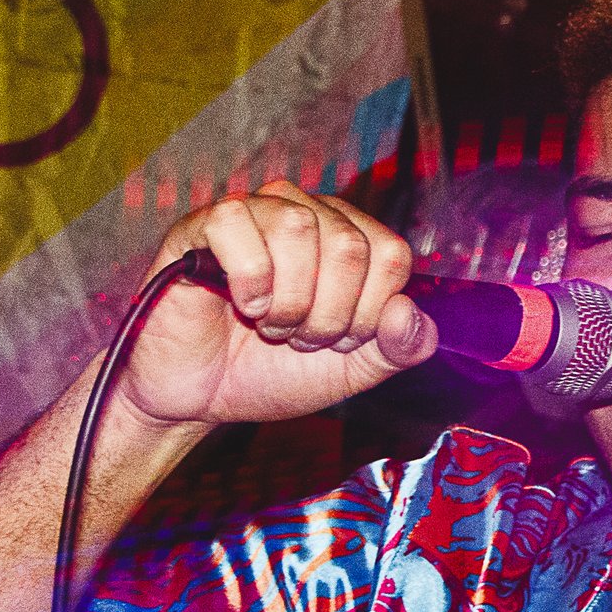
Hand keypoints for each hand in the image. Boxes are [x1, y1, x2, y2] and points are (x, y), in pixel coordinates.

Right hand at [117, 183, 434, 428]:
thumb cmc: (270, 372)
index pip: (391, 255)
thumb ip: (398, 349)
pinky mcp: (204, 224)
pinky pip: (240, 227)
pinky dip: (248, 282)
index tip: (337, 340)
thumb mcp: (351, 370)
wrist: (200, 399)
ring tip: (268, 324)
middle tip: (295, 337)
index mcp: (347, 238)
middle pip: (349, 246)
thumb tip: (411, 313)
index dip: (368, 313)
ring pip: (298, 229)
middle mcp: (306, 213)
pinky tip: (238, 304)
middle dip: (327, 316)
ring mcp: (255, 213)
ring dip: (287, 302)